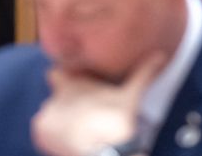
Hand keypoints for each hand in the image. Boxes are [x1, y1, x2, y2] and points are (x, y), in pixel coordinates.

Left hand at [30, 53, 164, 155]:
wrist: (105, 149)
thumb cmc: (116, 120)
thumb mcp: (131, 93)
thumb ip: (144, 73)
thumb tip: (161, 55)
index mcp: (72, 82)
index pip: (57, 73)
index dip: (64, 78)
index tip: (73, 84)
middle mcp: (55, 95)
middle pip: (55, 96)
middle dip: (65, 103)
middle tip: (83, 114)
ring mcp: (46, 113)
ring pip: (49, 113)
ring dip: (59, 120)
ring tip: (79, 130)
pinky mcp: (40, 129)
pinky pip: (42, 131)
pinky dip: (52, 135)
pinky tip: (69, 140)